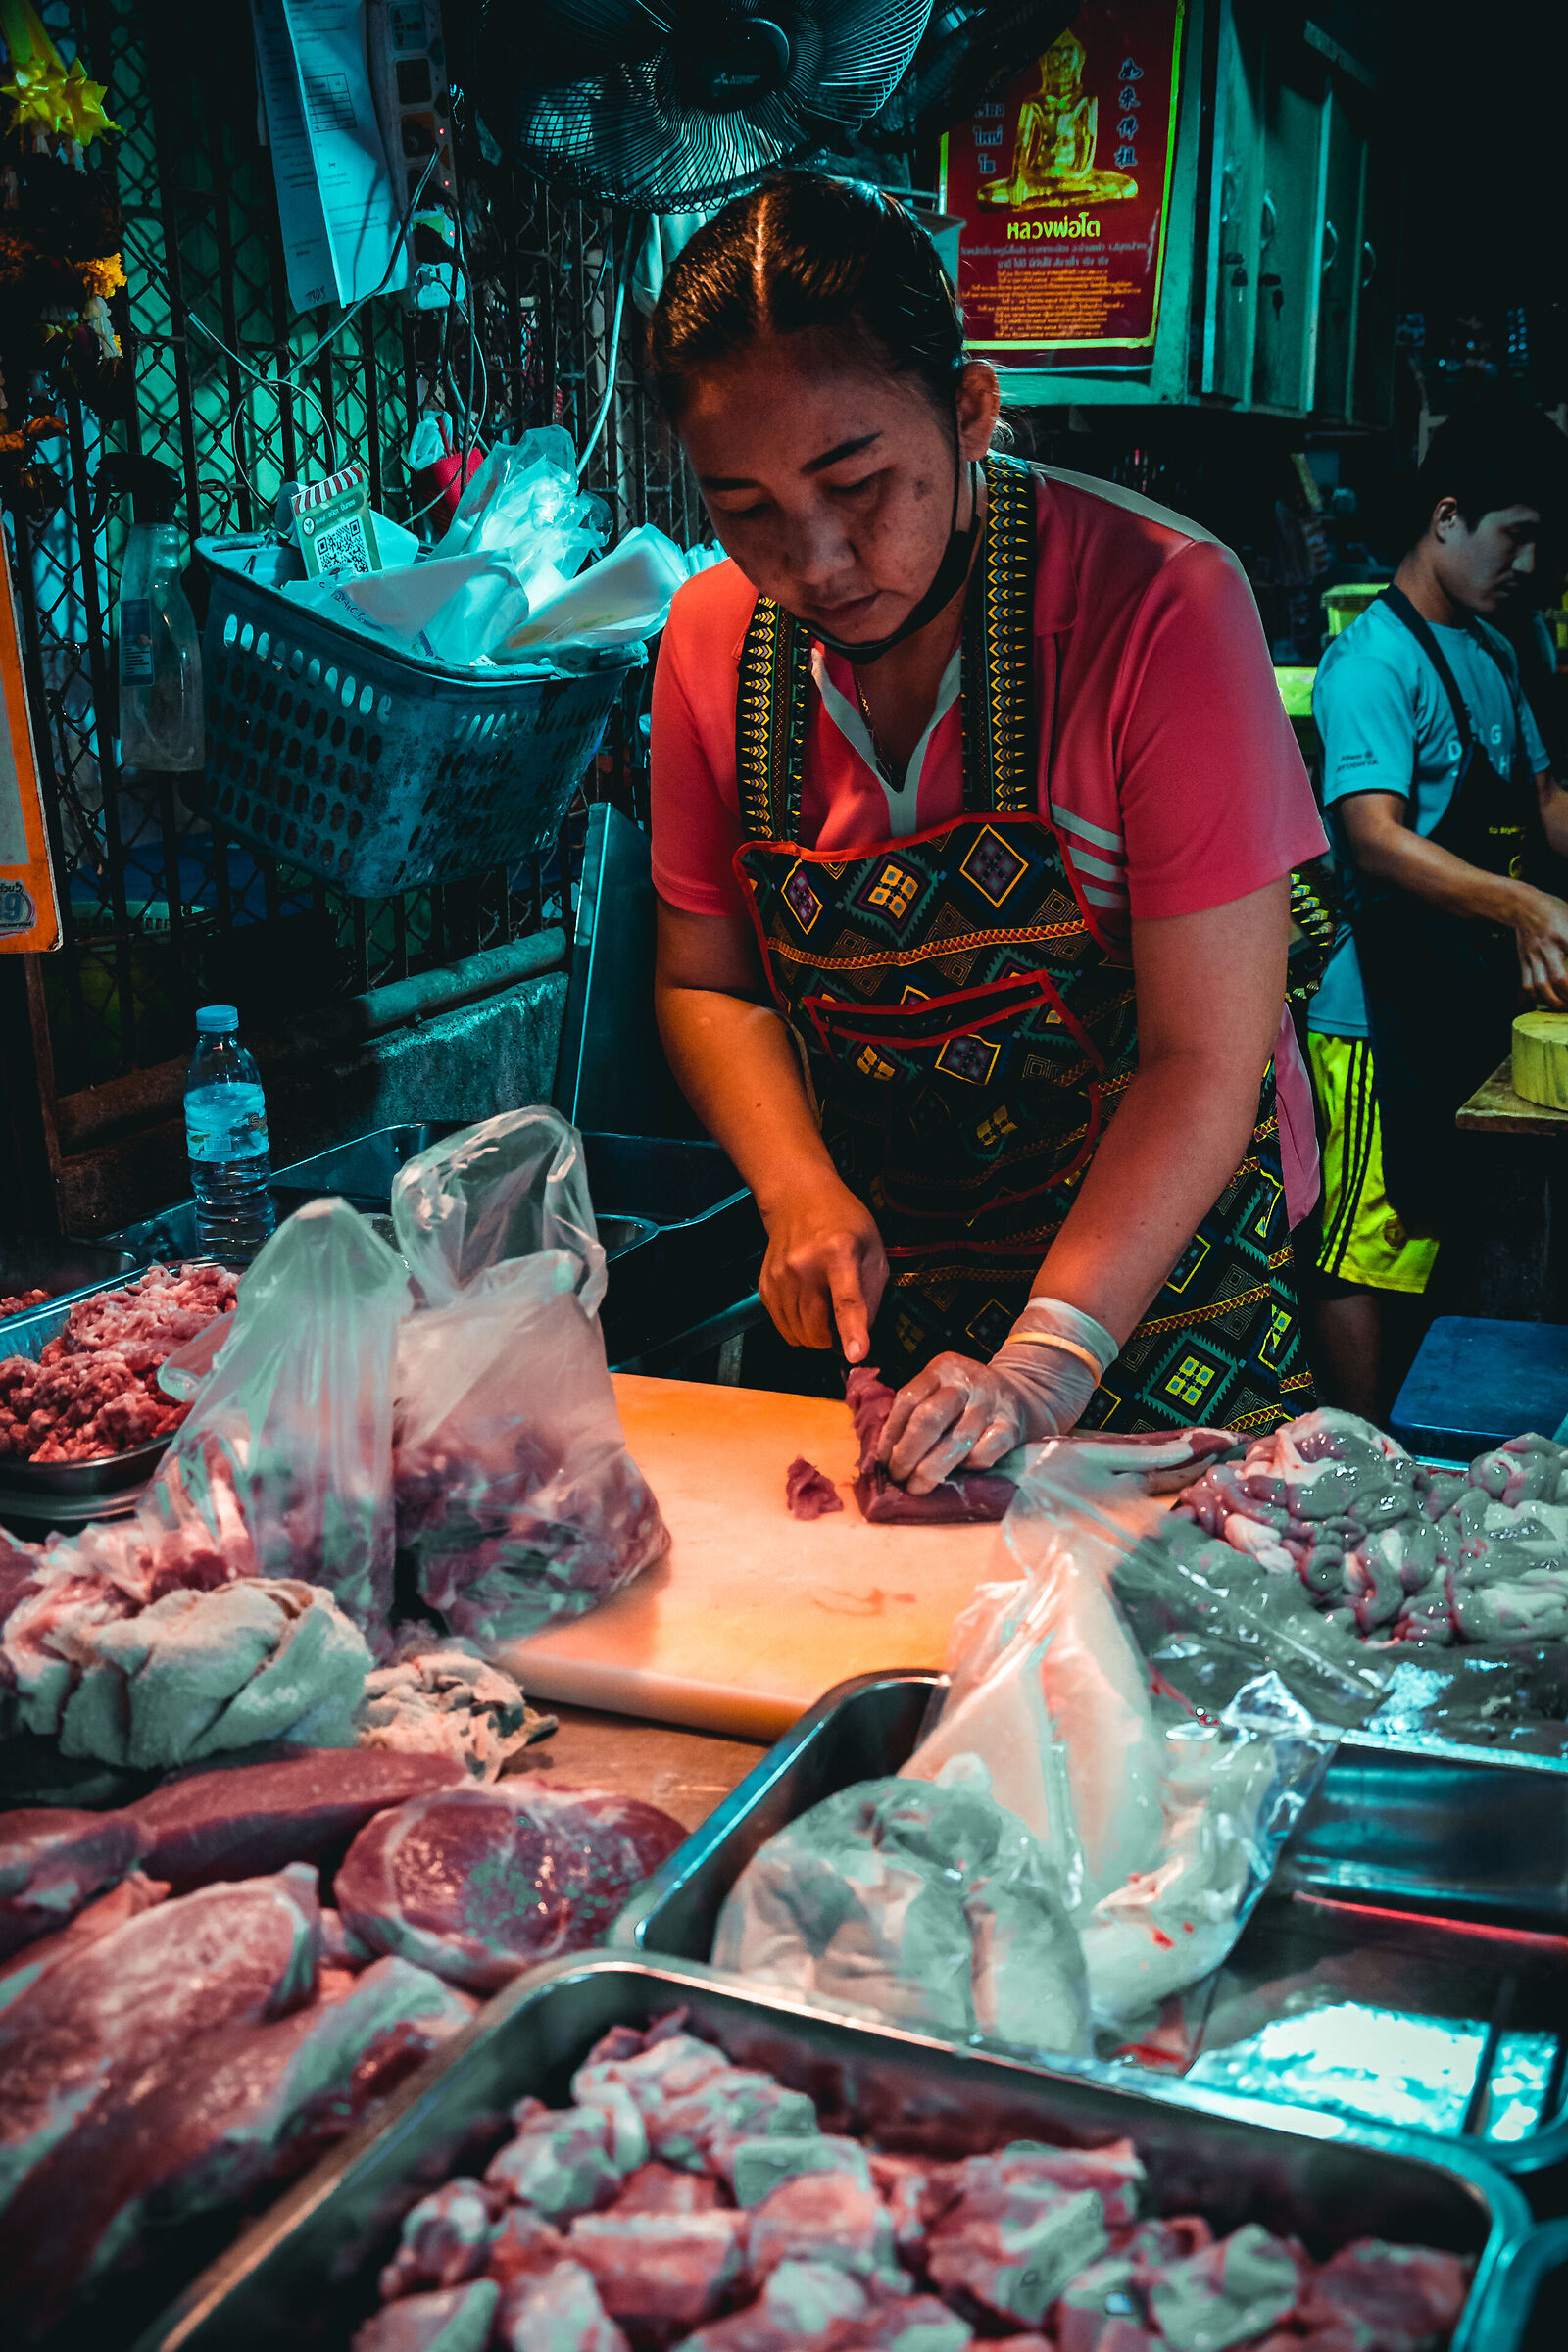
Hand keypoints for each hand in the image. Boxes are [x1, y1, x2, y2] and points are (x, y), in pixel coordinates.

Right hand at [758, 1179, 887, 1360]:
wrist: (798, 1198)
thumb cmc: (842, 1221)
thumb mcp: (873, 1248)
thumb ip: (872, 1292)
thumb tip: (864, 1332)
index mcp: (838, 1252)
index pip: (846, 1300)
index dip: (852, 1331)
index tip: (856, 1355)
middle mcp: (804, 1265)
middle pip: (817, 1328)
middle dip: (834, 1339)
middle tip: (843, 1321)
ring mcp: (780, 1276)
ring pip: (798, 1333)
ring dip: (815, 1335)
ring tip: (825, 1309)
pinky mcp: (766, 1285)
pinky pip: (783, 1326)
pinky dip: (798, 1327)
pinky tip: (807, 1306)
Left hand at [879, 1299, 1115, 1493]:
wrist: (1027, 1393)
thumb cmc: (969, 1401)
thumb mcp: (943, 1389)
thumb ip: (916, 1411)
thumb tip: (884, 1454)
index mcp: (943, 1367)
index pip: (908, 1399)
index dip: (891, 1433)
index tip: (882, 1459)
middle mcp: (967, 1381)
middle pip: (928, 1419)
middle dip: (906, 1454)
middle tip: (897, 1477)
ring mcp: (991, 1403)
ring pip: (954, 1442)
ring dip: (929, 1470)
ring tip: (916, 1486)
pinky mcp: (1011, 1426)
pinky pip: (982, 1455)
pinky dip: (966, 1467)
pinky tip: (958, 1472)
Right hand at [1509, 883, 1567, 1008]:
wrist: (1524, 907)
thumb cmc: (1556, 912)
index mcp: (1565, 935)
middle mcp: (1548, 947)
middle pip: (1559, 979)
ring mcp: (1533, 956)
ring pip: (1539, 986)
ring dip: (1553, 1001)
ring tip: (1564, 1006)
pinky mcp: (1523, 961)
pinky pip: (1525, 984)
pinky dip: (1532, 999)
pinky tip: (1540, 1004)